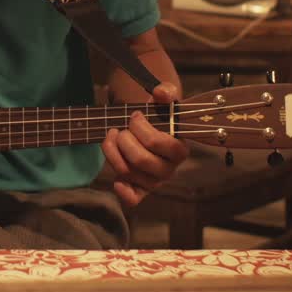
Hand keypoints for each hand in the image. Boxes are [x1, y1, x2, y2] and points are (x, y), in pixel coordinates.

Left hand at [101, 82, 187, 206]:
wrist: (148, 128)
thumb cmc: (156, 115)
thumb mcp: (163, 100)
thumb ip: (166, 91)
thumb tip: (161, 93)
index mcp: (179, 149)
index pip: (158, 143)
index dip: (141, 128)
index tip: (135, 116)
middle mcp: (169, 169)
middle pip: (140, 160)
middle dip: (124, 139)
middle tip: (121, 129)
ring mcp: (154, 181)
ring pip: (128, 172)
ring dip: (112, 151)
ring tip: (112, 137)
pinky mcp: (140, 189)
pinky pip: (133, 199)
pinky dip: (123, 191)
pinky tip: (116, 180)